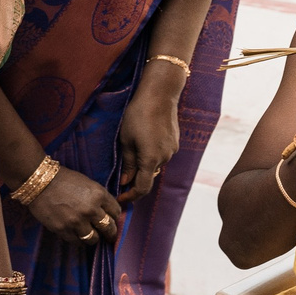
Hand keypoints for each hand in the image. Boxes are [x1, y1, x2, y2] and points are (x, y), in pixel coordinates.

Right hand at [27, 165, 121, 248]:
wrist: (39, 182)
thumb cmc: (64, 179)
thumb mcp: (88, 183)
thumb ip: (99, 198)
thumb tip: (108, 211)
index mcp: (99, 195)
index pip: (116, 212)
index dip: (114, 216)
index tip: (112, 219)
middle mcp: (91, 210)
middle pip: (109, 228)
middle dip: (111, 232)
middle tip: (109, 235)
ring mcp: (77, 221)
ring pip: (94, 239)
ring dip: (94, 238)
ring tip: (91, 235)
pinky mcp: (63, 230)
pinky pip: (77, 242)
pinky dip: (79, 240)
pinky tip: (77, 235)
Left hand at [116, 67, 185, 201]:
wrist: (160, 94)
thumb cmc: (138, 114)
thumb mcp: (126, 139)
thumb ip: (128, 163)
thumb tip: (126, 182)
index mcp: (150, 159)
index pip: (142, 188)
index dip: (130, 197)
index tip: (120, 199)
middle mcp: (164, 158)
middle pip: (148, 176)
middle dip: (135, 179)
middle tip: (121, 176)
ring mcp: (172, 150)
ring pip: (155, 164)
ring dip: (144, 164)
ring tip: (132, 149)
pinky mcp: (175, 142)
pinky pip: (162, 154)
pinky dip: (152, 154)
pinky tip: (144, 140)